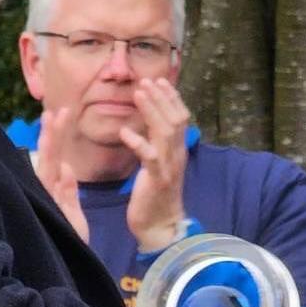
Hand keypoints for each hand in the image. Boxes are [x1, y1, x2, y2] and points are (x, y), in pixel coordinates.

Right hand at [36, 108, 88, 242]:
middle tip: (56, 110)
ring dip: (51, 146)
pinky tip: (61, 163)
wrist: (72, 268)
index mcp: (54, 191)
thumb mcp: (72, 211)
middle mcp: (47, 194)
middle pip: (49, 158)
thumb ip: (69, 190)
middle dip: (52, 134)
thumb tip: (66, 167)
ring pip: (48, 170)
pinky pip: (56, 196)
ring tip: (53, 122)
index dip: (56, 135)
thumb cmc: (69, 240)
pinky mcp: (55, 216)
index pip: (54, 157)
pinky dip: (57, 180)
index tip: (59, 113)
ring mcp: (49, 203)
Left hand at [121, 79, 189, 251]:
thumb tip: (150, 123)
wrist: (161, 225)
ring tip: (139, 94)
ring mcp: (169, 167)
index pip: (181, 117)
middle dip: (161, 98)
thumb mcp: (159, 165)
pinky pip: (150, 157)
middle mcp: (177, 155)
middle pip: (175, 119)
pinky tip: (125, 132)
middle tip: (147, 80)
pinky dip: (138, 142)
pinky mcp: (157, 180)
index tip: (159, 81)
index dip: (171, 98)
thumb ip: (158, 144)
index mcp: (177, 151)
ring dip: (152, 111)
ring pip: (165, 132)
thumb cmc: (155, 195)